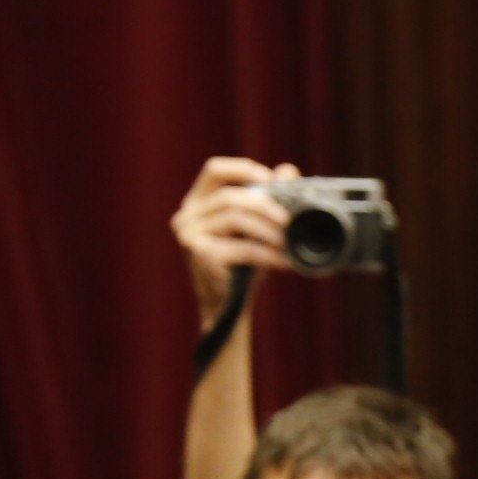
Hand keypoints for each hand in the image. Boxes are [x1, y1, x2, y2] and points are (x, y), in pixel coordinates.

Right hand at [172, 156, 299, 327]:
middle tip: (291, 221)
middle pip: (230, 197)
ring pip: (235, 219)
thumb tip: (289, 170)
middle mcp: (187, 216)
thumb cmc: (241, 267)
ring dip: (269, 231)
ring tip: (290, 243)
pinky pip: (242, 248)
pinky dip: (270, 255)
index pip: (214, 171)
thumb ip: (268, 199)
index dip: (242, 169)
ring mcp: (190, 235)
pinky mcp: (200, 255)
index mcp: (196, 203)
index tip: (270, 178)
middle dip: (265, 206)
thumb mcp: (255, 229)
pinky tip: (287, 263)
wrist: (228, 309)